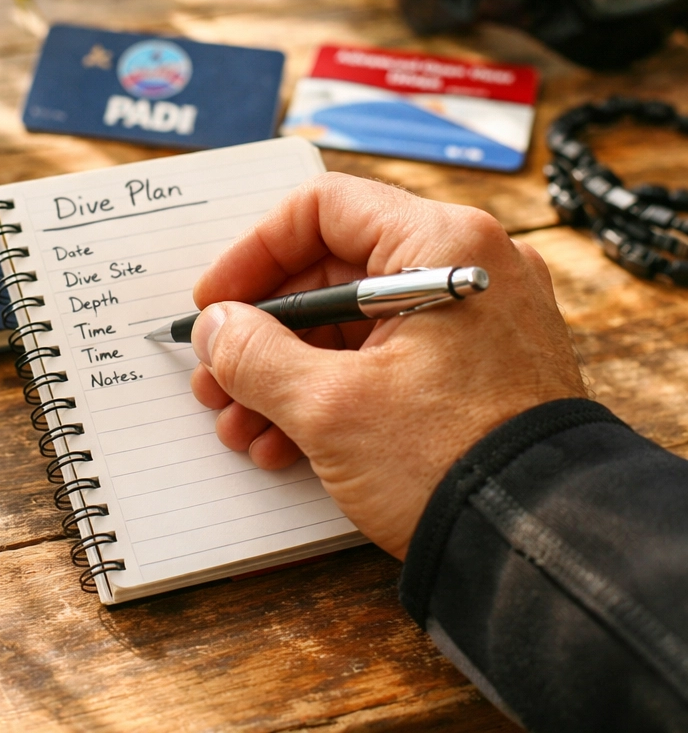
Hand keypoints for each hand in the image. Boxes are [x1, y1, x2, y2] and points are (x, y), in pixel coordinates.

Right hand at [190, 173, 584, 559]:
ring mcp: (474, 319)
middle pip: (330, 271)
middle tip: (217, 375)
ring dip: (285, 371)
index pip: (322, 210)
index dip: (253, 254)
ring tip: (240, 423)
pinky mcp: (474, 367)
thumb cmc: (455, 464)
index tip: (217, 301)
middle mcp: (465, 267)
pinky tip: (283, 441)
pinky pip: (385, 358)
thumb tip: (216, 330)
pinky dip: (331, 391)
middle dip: (261, 333)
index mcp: (442, 245)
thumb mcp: (331, 406)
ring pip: (352, 323)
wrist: (542, 548)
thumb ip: (255, 354)